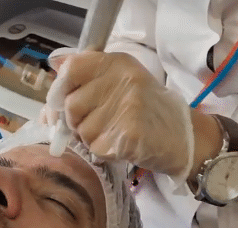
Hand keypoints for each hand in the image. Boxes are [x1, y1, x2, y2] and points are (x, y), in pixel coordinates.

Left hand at [41, 48, 193, 176]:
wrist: (182, 136)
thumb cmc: (147, 111)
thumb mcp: (122, 82)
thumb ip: (90, 75)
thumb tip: (55, 68)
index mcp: (118, 63)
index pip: (72, 69)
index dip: (61, 90)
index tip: (64, 103)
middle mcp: (122, 81)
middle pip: (71, 105)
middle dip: (76, 121)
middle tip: (96, 124)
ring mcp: (127, 107)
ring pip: (82, 130)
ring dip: (90, 139)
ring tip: (111, 134)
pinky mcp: (130, 135)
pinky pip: (96, 148)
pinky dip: (102, 152)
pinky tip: (119, 146)